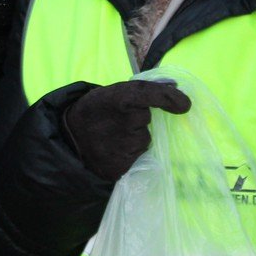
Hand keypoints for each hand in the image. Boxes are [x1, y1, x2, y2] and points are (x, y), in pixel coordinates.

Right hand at [63, 80, 191, 181]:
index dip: (169, 98)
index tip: (186, 105)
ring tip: (114, 136)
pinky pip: (137, 156)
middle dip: (137, 119)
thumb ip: (140, 90)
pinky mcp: (120, 167)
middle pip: (145, 119)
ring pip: (143, 140)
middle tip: (118, 120)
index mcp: (117, 98)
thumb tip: (175, 89)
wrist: (70, 138)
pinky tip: (113, 148)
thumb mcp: (111, 92)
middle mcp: (122, 122)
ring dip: (134, 137)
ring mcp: (121, 146)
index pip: (149, 94)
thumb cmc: (95, 110)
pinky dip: (129, 152)